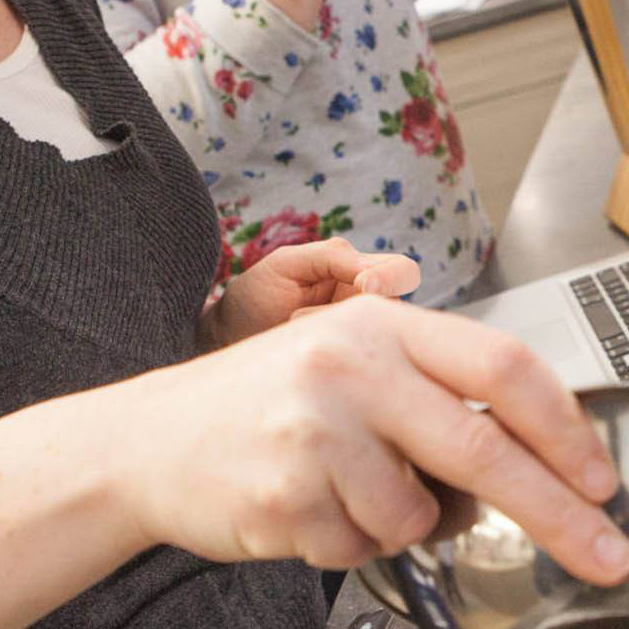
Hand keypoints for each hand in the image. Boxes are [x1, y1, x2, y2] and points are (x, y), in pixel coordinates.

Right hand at [113, 295, 628, 583]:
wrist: (146, 442)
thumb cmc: (262, 405)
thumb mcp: (351, 367)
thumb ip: (434, 397)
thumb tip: (532, 461)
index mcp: (382, 328)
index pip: (503, 368)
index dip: (566, 429)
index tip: (602, 479)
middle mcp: (351, 369)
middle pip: (486, 451)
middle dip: (560, 514)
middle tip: (608, 554)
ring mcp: (316, 434)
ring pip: (420, 518)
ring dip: (402, 527)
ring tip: (344, 491)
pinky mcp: (287, 497)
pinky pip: (362, 550)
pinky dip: (349, 546)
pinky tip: (306, 509)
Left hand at [205, 237, 420, 347]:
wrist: (225, 341)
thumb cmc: (255, 296)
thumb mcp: (288, 264)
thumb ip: (334, 258)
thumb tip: (374, 280)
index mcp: (361, 273)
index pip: (404, 272)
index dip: (391, 278)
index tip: (364, 287)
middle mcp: (370, 308)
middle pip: (394, 308)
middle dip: (353, 310)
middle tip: (301, 315)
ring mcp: (361, 341)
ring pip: (375, 336)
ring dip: (330, 330)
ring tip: (289, 327)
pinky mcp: (349, 371)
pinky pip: (357, 363)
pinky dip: (326, 354)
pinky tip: (295, 348)